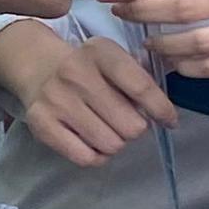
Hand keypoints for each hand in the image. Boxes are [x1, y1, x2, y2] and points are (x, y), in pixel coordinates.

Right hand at [0, 20, 175, 167]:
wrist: (39, 69)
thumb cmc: (90, 70)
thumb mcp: (115, 60)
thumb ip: (142, 79)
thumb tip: (167, 114)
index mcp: (100, 51)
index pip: (141, 87)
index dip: (162, 110)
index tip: (169, 121)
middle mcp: (75, 72)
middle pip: (131, 125)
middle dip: (135, 128)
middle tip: (125, 121)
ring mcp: (56, 99)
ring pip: (111, 145)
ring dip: (116, 142)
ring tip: (106, 128)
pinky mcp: (41, 123)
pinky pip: (87, 158)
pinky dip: (96, 155)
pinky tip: (92, 141)